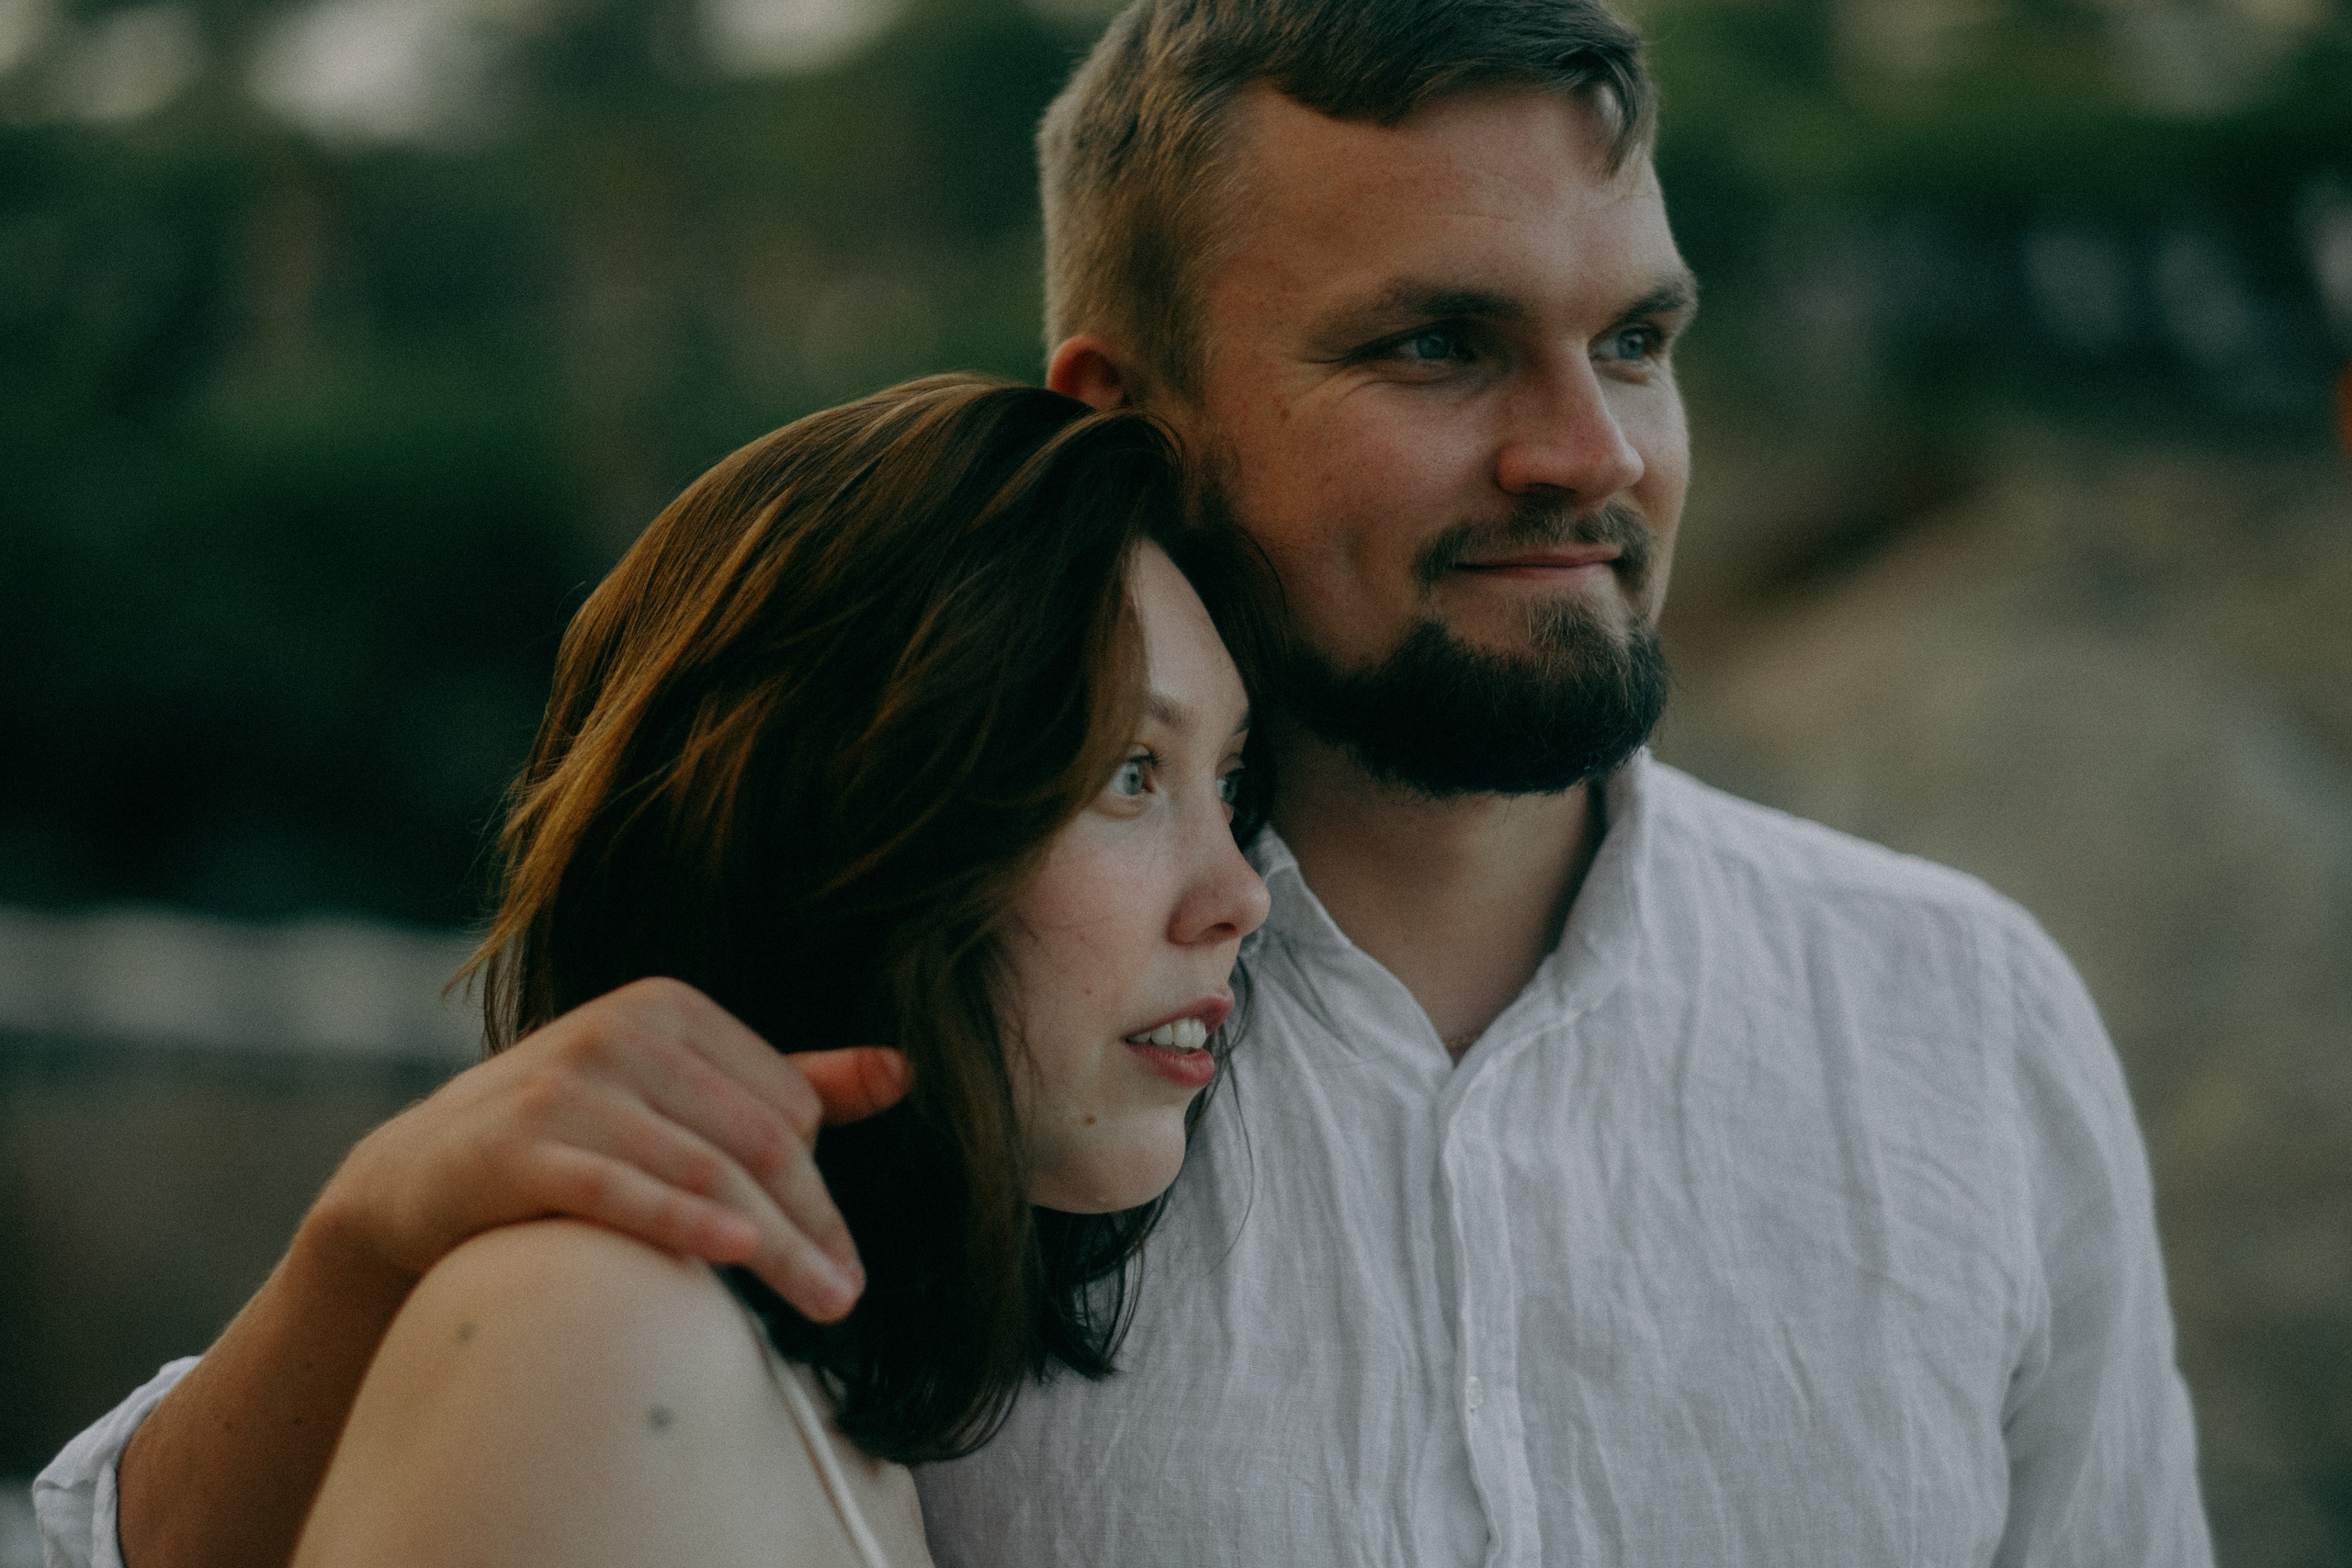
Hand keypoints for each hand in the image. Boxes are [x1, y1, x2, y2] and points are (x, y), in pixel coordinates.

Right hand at [304, 976, 906, 1322]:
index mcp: (671, 1009)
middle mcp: (624, 1028)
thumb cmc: (569, 1141)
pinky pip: (618, 1187)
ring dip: (777, 1240)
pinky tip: (737, 1251)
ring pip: (705, 1167)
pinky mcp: (516, 1143)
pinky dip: (682, 1218)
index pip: (787, 1104)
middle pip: (757, 1138)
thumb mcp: (676, 1098)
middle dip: (813, 1221)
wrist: (414, 1180)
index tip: (838, 1251)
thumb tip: (903, 1071)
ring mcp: (566, 1082)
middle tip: (850, 1292)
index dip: (820, 1184)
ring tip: (828, 1300)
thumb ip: (787, 1082)